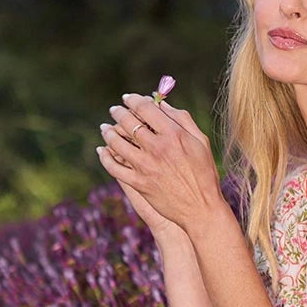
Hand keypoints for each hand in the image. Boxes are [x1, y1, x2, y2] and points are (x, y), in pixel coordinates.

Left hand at [96, 93, 224, 236]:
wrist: (201, 208)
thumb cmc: (205, 174)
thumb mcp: (201, 142)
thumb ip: (183, 120)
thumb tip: (163, 105)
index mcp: (174, 134)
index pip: (145, 108)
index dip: (133, 100)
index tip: (128, 98)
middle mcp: (157, 148)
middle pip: (128, 122)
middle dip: (118, 112)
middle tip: (115, 110)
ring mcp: (145, 166)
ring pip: (116, 142)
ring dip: (108, 132)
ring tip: (105, 128)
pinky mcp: (139, 183)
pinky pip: (114, 167)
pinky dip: (105, 157)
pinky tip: (102, 151)